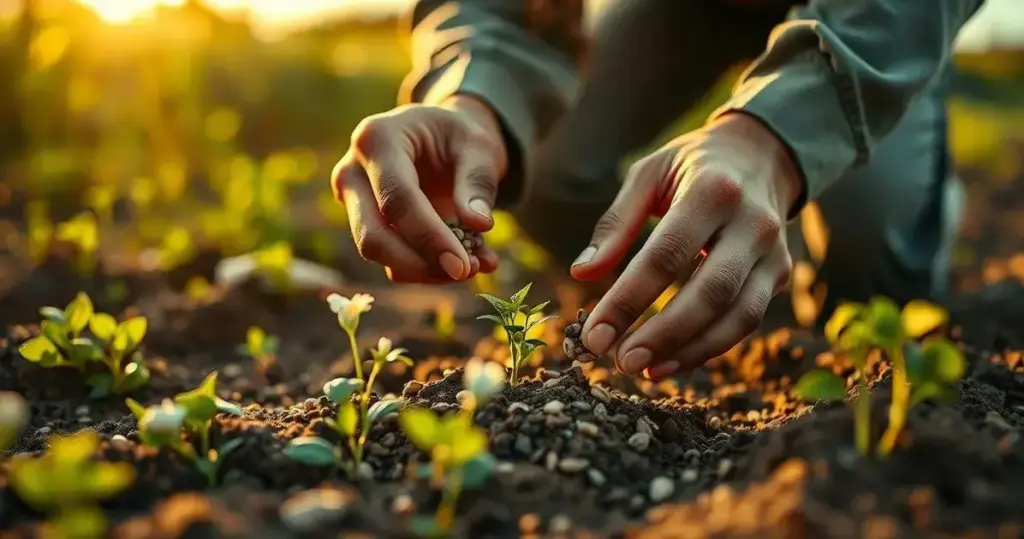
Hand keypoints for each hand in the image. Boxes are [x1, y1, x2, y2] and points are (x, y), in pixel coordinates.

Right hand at [331, 95, 506, 282]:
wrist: (441, 135)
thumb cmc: (458, 135)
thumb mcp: (479, 147)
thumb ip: (478, 182)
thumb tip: (479, 224)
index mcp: (377, 140)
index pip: (396, 199)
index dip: (428, 237)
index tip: (462, 266)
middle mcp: (352, 172)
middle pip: (373, 235)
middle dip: (419, 263)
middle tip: (466, 272)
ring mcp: (352, 201)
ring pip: (378, 253)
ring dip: (426, 270)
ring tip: (476, 264)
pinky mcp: (363, 224)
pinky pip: (389, 259)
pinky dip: (426, 269)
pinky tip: (464, 262)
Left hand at [570, 113, 801, 377]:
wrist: (761, 155)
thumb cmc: (690, 166)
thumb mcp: (648, 175)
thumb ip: (615, 224)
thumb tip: (582, 274)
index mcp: (712, 190)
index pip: (666, 255)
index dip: (628, 300)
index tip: (594, 335)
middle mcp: (752, 222)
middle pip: (710, 291)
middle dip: (663, 334)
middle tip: (621, 362)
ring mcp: (774, 251)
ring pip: (738, 315)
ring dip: (689, 350)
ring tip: (644, 370)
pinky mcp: (781, 273)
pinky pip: (747, 321)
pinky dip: (709, 347)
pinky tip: (670, 362)